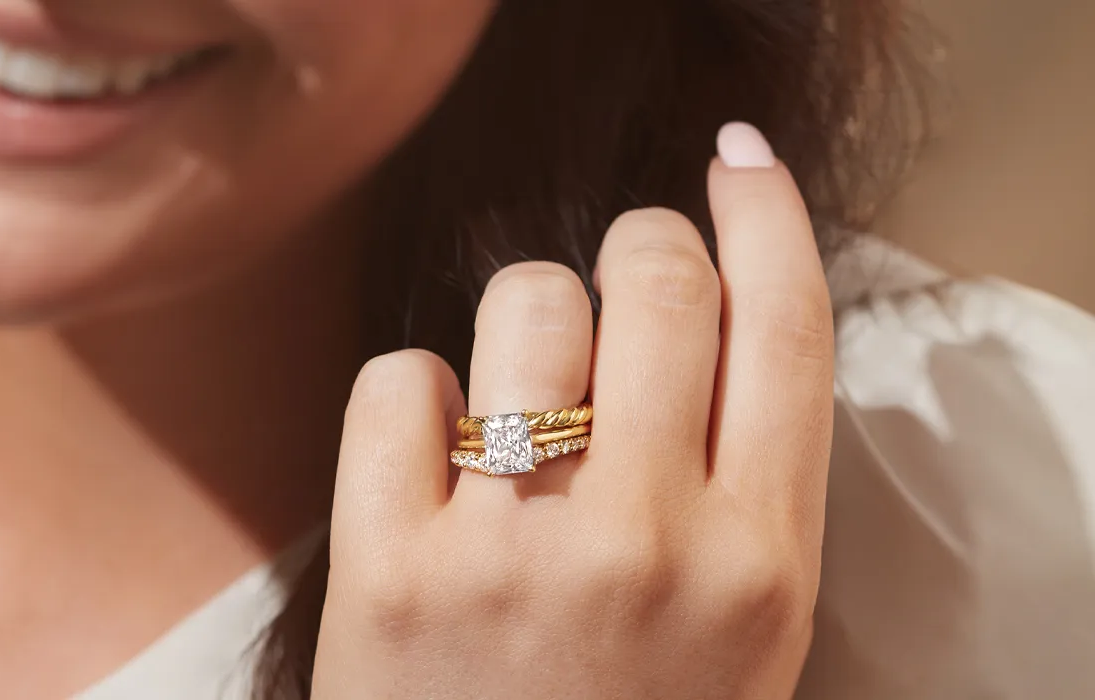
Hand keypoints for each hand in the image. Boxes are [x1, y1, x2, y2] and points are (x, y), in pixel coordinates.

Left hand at [313, 124, 833, 698]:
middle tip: (622, 283)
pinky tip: (429, 454)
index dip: (768, 216)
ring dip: (525, 318)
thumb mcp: (741, 635)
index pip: (789, 326)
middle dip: (641, 248)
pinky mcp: (387, 567)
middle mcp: (648, 544)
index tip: (739, 162)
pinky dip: (411, 394)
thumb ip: (740, 486)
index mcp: (761, 566)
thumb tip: (707, 311)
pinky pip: (397, 379)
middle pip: (659, 282)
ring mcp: (511, 551)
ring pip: (527, 303)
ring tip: (518, 393)